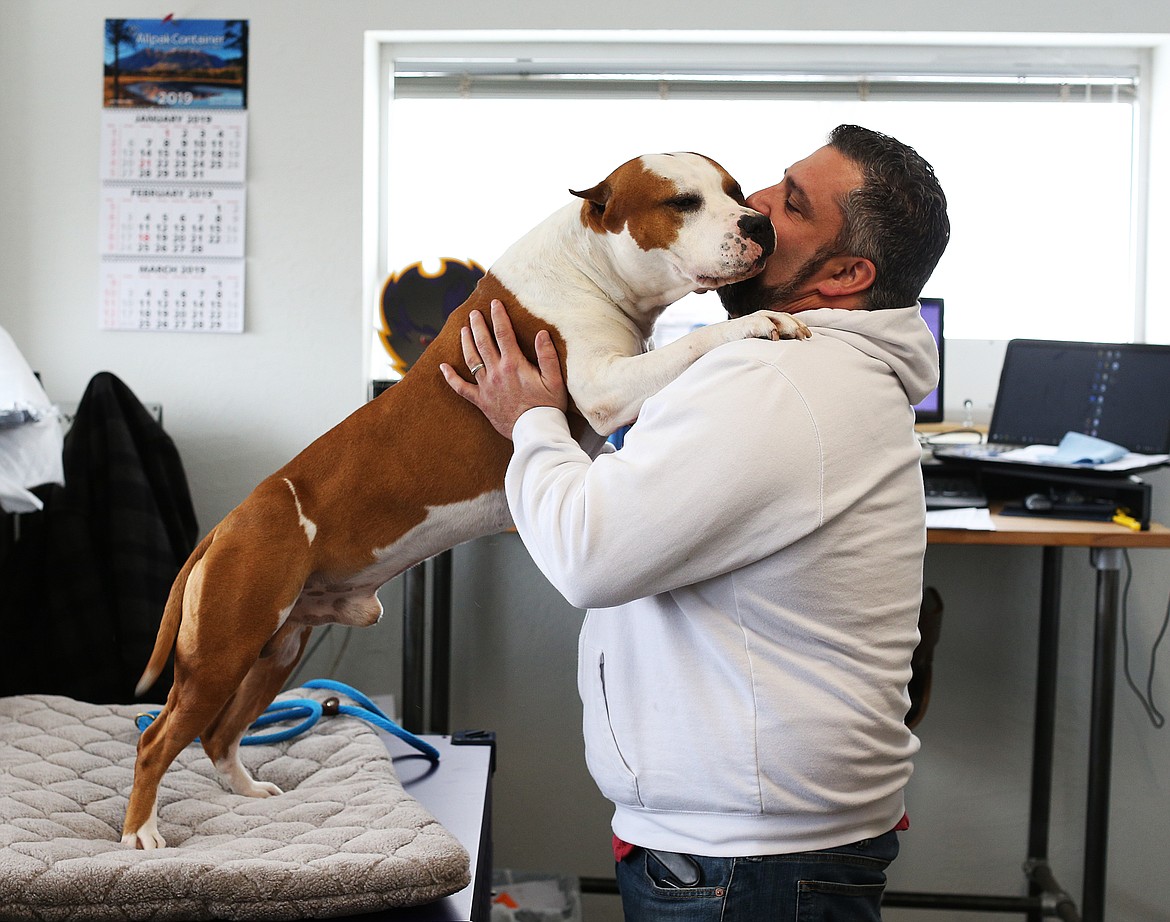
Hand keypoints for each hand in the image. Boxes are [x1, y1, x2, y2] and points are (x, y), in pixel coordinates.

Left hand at [440, 298, 568, 439]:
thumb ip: (548, 356)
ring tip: (463, 330)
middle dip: (478, 325)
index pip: (504, 333)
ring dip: (466, 343)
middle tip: (474, 313)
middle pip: (483, 342)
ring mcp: (486, 387)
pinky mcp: (481, 401)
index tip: (495, 303)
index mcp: (514, 364)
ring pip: (471, 359)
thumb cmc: (548, 406)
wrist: (535, 432)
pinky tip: (443, 367)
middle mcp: (496, 372)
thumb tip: (541, 333)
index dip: (499, 316)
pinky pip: (461, 388)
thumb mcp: (555, 380)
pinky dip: (451, 378)